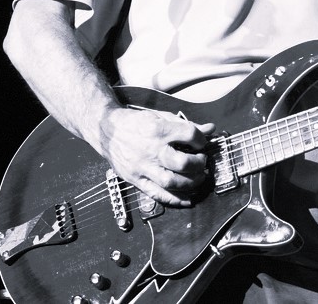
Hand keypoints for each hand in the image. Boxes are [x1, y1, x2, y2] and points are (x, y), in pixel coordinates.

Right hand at [96, 107, 214, 206]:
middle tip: (202, 161)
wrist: (107, 130)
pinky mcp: (135, 180)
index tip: (202, 143)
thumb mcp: (160, 117)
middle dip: (198, 164)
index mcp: (157, 130)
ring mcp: (142, 167)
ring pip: (171, 182)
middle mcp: (150, 150)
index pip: (189, 135)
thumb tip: (210, 129)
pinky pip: (157, 195)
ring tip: (198, 177)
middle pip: (182, 163)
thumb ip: (186, 125)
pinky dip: (175, 199)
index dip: (201, 140)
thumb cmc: (135, 123)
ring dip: (191, 183)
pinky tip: (187, 198)